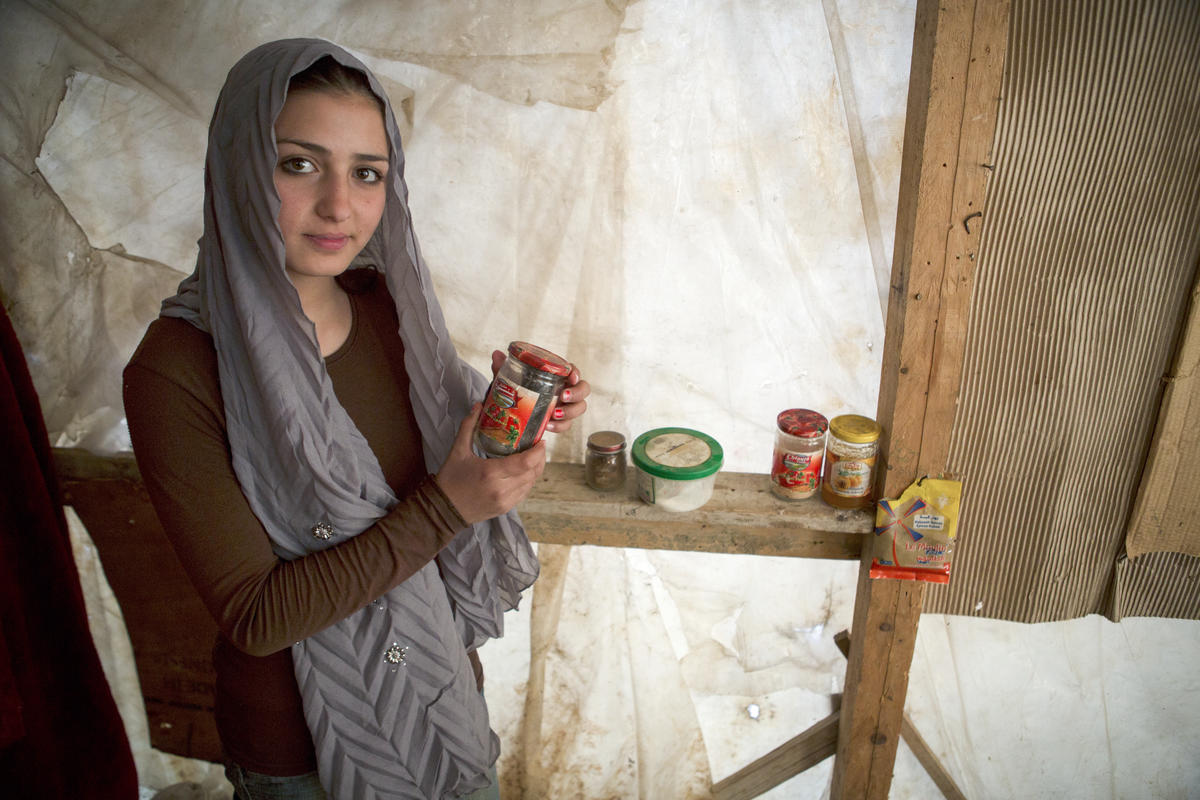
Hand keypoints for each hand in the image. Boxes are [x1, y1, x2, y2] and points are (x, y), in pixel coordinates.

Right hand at [434, 403, 545, 524]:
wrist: (443, 510)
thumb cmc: (450, 479)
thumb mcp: (458, 451)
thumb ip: (469, 426)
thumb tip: (478, 406)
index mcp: (491, 473)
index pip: (526, 462)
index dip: (538, 451)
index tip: (541, 440)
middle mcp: (501, 489)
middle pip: (533, 472)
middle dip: (540, 458)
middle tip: (538, 445)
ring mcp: (505, 501)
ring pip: (531, 483)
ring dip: (536, 469)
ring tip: (534, 456)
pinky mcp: (505, 508)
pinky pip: (524, 493)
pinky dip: (528, 481)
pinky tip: (524, 472)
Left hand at [488, 349, 589, 432]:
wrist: (515, 408)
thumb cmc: (519, 388)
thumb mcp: (511, 378)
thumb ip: (504, 367)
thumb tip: (496, 354)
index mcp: (559, 375)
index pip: (574, 371)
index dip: (576, 373)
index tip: (571, 376)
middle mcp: (566, 389)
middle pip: (583, 390)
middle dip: (577, 394)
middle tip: (563, 397)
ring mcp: (566, 406)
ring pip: (579, 408)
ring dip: (569, 413)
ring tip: (554, 415)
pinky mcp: (561, 420)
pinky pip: (566, 424)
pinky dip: (559, 426)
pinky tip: (548, 426)